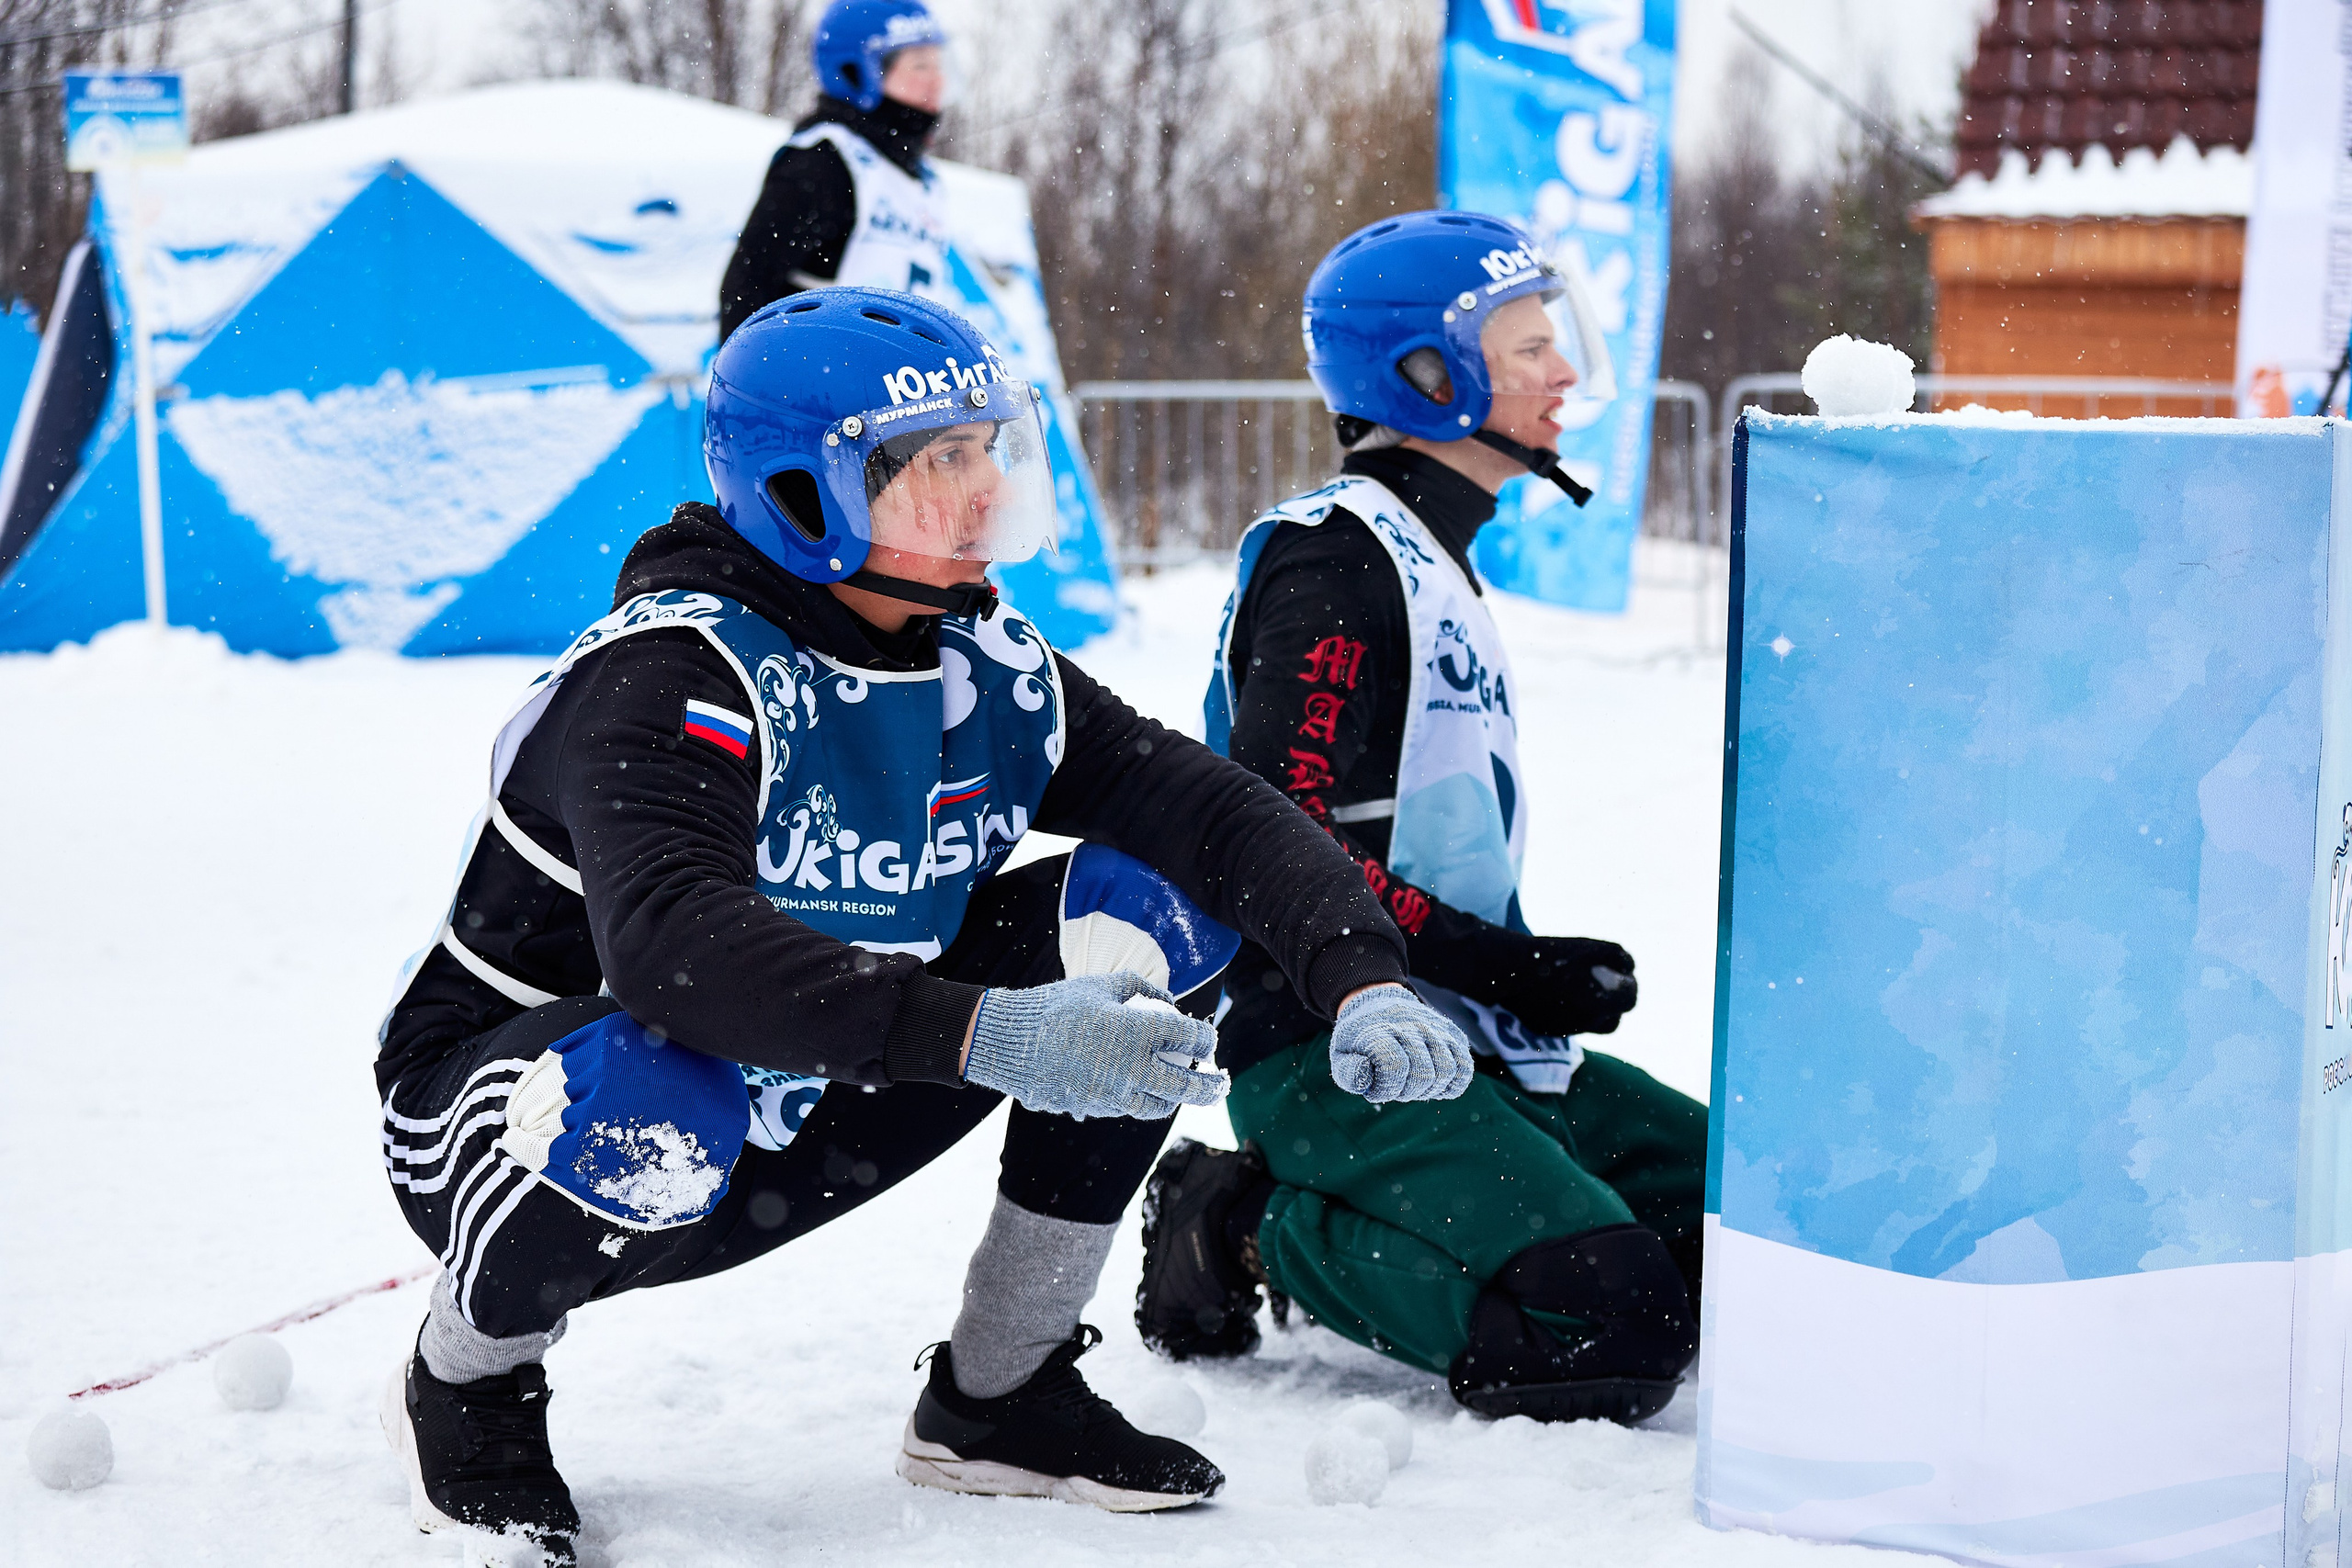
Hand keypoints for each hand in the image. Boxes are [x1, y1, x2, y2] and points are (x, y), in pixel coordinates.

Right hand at [962, 972, 1226, 1120]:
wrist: (1011, 1042)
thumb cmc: (1057, 1006)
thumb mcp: (1102, 984)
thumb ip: (1142, 989)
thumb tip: (1168, 1004)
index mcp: (1137, 1033)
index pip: (1190, 1039)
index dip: (1206, 1039)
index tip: (1208, 1039)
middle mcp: (1131, 1070)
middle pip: (1186, 1087)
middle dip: (1211, 1087)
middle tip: (1223, 1083)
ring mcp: (1112, 1095)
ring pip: (1158, 1107)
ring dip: (1175, 1098)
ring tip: (1181, 1089)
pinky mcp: (1094, 1108)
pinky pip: (1127, 1108)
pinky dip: (1139, 1098)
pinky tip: (1136, 1086)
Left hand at [1329, 983, 1474, 1102]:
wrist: (1377, 1003)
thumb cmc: (1360, 1039)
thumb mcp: (1341, 1055)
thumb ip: (1348, 1074)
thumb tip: (1367, 1082)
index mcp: (1381, 1030)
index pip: (1395, 1065)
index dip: (1385, 1089)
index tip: (1373, 1091)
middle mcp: (1412, 1026)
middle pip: (1423, 1074)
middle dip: (1407, 1093)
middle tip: (1394, 1088)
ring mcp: (1436, 1029)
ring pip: (1447, 1070)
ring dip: (1429, 1089)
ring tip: (1413, 1084)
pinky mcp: (1453, 1034)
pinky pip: (1465, 1068)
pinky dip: (1452, 1084)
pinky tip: (1433, 1083)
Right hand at [1478, 935, 1637, 1035]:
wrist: (1509, 968)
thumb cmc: (1552, 954)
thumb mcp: (1590, 946)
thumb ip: (1618, 956)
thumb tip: (1630, 967)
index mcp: (1599, 1003)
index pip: (1628, 1001)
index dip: (1630, 987)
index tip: (1624, 977)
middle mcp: (1584, 1023)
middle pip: (1612, 1022)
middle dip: (1613, 1007)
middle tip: (1607, 988)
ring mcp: (1564, 1030)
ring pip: (1589, 1025)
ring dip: (1593, 1011)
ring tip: (1583, 989)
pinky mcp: (1545, 1030)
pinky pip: (1567, 1025)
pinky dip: (1570, 1012)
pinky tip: (1560, 994)